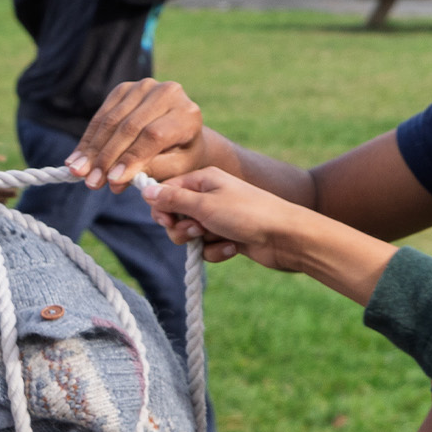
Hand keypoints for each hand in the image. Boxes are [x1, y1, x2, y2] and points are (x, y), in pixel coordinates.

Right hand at [64, 80, 218, 189]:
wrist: (182, 133)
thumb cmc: (180, 156)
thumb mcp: (175, 169)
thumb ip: (149, 171)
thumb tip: (115, 180)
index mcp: (187, 114)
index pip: (153, 135)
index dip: (130, 158)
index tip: (112, 181)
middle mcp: (168, 93)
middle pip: (129, 127)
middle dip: (106, 158)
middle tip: (90, 182)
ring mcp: (144, 87)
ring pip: (111, 121)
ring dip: (92, 149)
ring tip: (77, 172)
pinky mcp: (125, 89)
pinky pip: (102, 115)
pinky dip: (88, 138)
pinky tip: (77, 157)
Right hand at [147, 167, 312, 270]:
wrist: (286, 237)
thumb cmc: (247, 214)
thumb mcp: (204, 205)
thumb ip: (172, 199)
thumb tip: (145, 190)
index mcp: (204, 179)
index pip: (167, 191)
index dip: (162, 208)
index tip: (166, 221)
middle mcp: (210, 196)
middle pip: (176, 215)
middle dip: (181, 228)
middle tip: (196, 230)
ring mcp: (219, 217)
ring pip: (191, 235)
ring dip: (201, 242)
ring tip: (217, 237)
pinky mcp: (228, 236)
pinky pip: (208, 247)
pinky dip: (217, 251)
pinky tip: (233, 248)